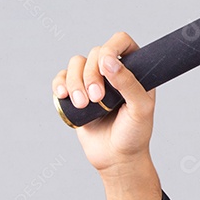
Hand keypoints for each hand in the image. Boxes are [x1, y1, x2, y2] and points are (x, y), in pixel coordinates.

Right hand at [51, 31, 155, 174]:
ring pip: (76, 63)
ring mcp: (93, 81)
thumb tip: (109, 61)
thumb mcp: (140, 109)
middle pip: (95, 53)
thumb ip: (128, 83)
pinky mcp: (76, 94)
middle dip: (92, 74)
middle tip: (98, 98)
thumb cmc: (135, 133)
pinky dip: (59, 84)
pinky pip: (61, 78)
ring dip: (75, 81)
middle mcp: (114, 71)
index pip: (122, 41)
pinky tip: (63, 96)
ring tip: (83, 104)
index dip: (112, 46)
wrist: (117, 158)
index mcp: (135, 69)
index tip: (107, 65)